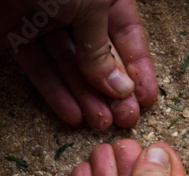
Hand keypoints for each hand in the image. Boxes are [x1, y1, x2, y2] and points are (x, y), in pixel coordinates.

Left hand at [0, 0, 157, 128]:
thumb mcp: (91, 5)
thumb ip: (102, 49)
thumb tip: (120, 87)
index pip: (126, 34)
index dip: (138, 69)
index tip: (145, 99)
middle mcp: (74, 6)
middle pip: (98, 55)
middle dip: (112, 90)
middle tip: (123, 118)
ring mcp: (43, 19)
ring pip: (68, 65)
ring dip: (85, 97)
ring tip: (99, 123)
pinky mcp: (14, 32)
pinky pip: (37, 66)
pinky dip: (53, 91)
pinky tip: (71, 115)